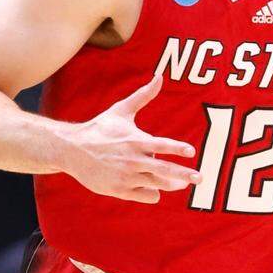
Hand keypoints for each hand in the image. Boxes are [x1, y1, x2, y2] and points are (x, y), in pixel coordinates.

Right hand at [60, 74, 200, 202]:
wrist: (72, 150)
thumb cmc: (99, 129)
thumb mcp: (121, 110)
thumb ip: (143, 96)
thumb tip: (159, 77)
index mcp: (136, 141)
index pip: (162, 145)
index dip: (177, 148)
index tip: (191, 151)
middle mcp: (133, 160)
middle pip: (164, 171)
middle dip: (184, 175)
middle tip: (200, 178)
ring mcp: (126, 177)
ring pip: (157, 185)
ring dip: (172, 184)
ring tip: (181, 184)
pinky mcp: (120, 190)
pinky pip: (146, 196)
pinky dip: (152, 193)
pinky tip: (154, 187)